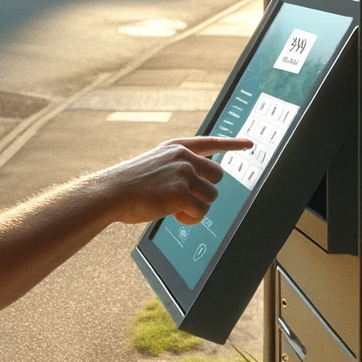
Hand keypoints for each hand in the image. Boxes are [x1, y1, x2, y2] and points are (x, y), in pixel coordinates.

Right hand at [104, 136, 254, 225]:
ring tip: (174, 208)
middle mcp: (183, 156)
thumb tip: (200, 182)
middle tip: (186, 200)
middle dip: (205, 191)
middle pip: (217, 176)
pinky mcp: (181, 193)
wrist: (112, 192)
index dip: (232, 144)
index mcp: (176, 147)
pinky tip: (174, 215)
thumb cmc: (130, 184)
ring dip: (196, 207)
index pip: (210, 143)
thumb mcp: (155, 163)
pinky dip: (191, 218)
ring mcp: (183, 173)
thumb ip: (177, 165)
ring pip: (210, 196)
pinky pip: (201, 211)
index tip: (250, 143)